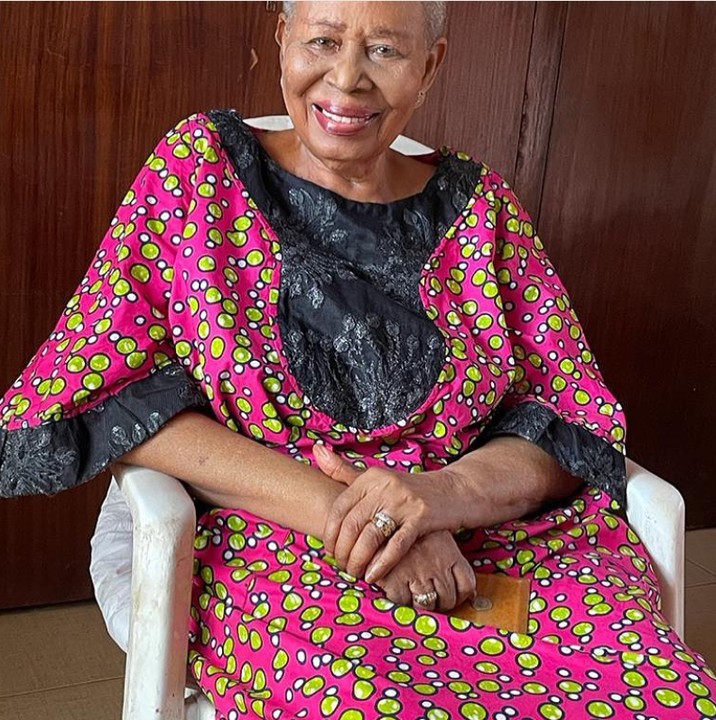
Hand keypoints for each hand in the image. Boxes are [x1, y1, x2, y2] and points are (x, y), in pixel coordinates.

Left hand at [313, 443, 464, 582]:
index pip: (339, 507)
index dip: (330, 533)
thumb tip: (316, 450)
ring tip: (356, 573)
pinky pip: (395, 546)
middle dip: (342, 551)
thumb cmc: (409, 490)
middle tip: (342, 566)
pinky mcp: (421, 518)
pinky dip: (382, 564)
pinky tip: (374, 576)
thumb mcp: (377, 478)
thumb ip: (344, 469)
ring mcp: (404, 501)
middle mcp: (385, 485)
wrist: (455, 491)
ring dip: (358, 560)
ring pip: (370, 537)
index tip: (330, 550)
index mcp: (371, 476)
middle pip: (352, 524)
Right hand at [372, 530, 475, 612]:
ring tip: (412, 594)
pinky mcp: (394, 581)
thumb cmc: (406, 524)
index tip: (451, 596)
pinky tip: (396, 588)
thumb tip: (470, 594)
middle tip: (429, 597)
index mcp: (449, 553)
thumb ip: (450, 558)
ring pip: (427, 604)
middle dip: (440, 602)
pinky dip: (400, 600)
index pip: (466, 585)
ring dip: (421, 604)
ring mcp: (416, 575)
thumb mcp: (433, 533)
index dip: (460, 596)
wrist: (379, 518)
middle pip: (448, 598)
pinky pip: (403, 603)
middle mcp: (436, 566)